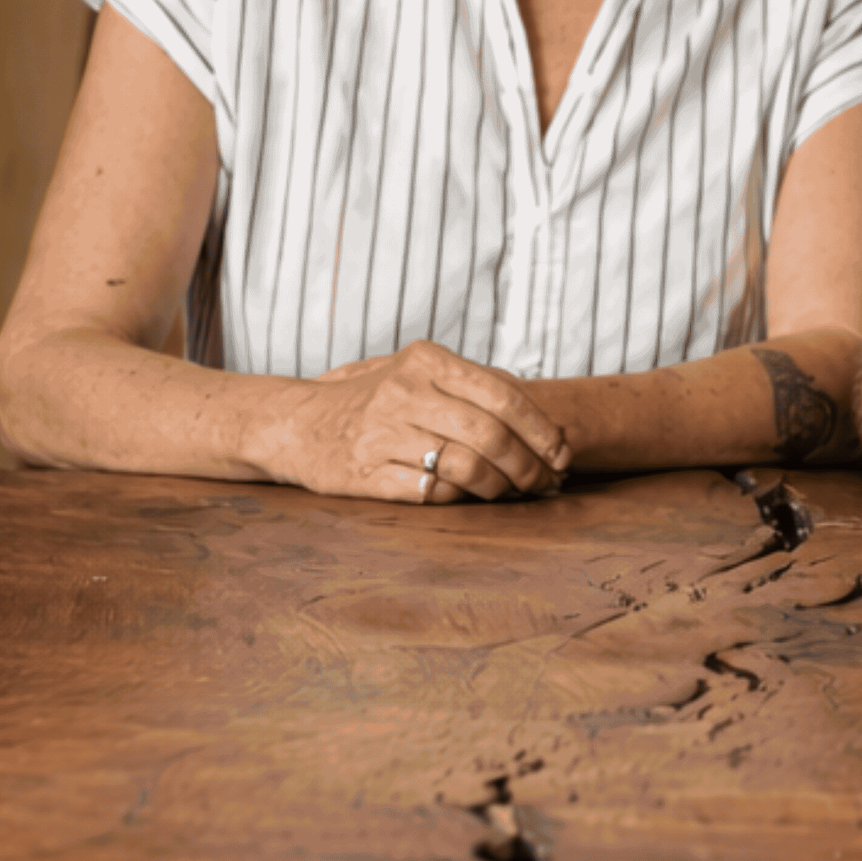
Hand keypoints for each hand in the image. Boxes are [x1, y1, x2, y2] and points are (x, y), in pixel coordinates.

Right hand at [254, 341, 572, 504]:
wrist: (299, 424)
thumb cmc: (376, 400)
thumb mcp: (421, 374)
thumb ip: (477, 388)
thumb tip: (547, 425)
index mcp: (426, 361)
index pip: (503, 394)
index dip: (542, 430)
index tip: (562, 454)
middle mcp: (404, 392)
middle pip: (490, 435)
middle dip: (529, 466)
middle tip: (546, 484)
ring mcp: (382, 434)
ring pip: (466, 467)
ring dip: (501, 488)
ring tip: (512, 493)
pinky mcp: (366, 474)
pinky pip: (433, 493)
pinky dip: (462, 499)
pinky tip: (472, 498)